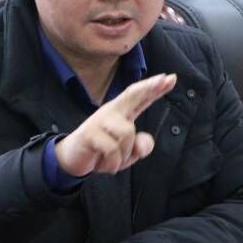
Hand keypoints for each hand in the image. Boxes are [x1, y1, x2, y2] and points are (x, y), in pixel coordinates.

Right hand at [54, 73, 176, 176]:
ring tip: (113, 159)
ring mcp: (100, 120)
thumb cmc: (101, 152)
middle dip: (149, 87)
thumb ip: (140, 147)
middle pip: (132, 94)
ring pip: (127, 134)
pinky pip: (113, 149)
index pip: (140, 97)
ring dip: (124, 154)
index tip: (171, 78)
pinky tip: (106, 164)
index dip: (154, 88)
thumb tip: (144, 143)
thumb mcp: (126, 154)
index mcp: (122, 113)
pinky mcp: (90, 132)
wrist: (71, 160)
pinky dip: (113, 163)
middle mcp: (112, 111)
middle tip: (165, 79)